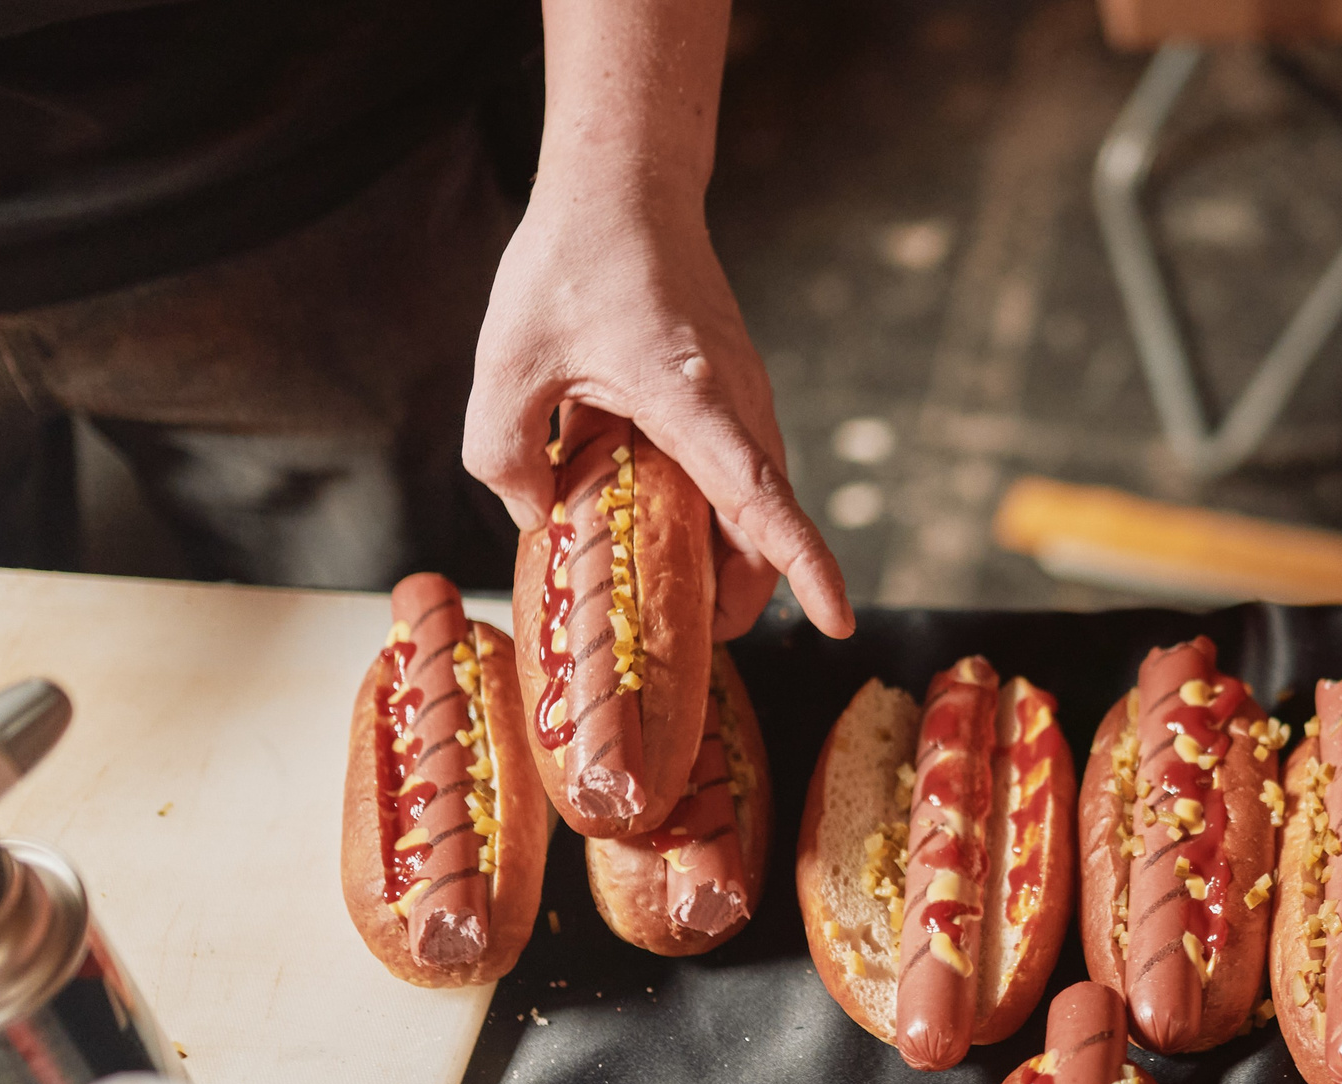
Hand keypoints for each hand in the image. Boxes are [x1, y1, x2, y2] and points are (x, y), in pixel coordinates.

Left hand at [463, 186, 853, 640]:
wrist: (624, 185)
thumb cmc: (569, 263)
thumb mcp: (507, 362)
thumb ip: (504, 454)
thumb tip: (537, 520)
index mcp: (689, 399)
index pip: (763, 499)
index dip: (804, 566)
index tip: (837, 620)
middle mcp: (735, 403)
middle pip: (765, 521)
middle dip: (744, 592)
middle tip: (689, 641)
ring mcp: (742, 396)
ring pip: (753, 498)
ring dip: (725, 551)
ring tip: (667, 591)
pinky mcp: (732, 391)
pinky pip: (735, 468)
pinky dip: (711, 509)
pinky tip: (653, 521)